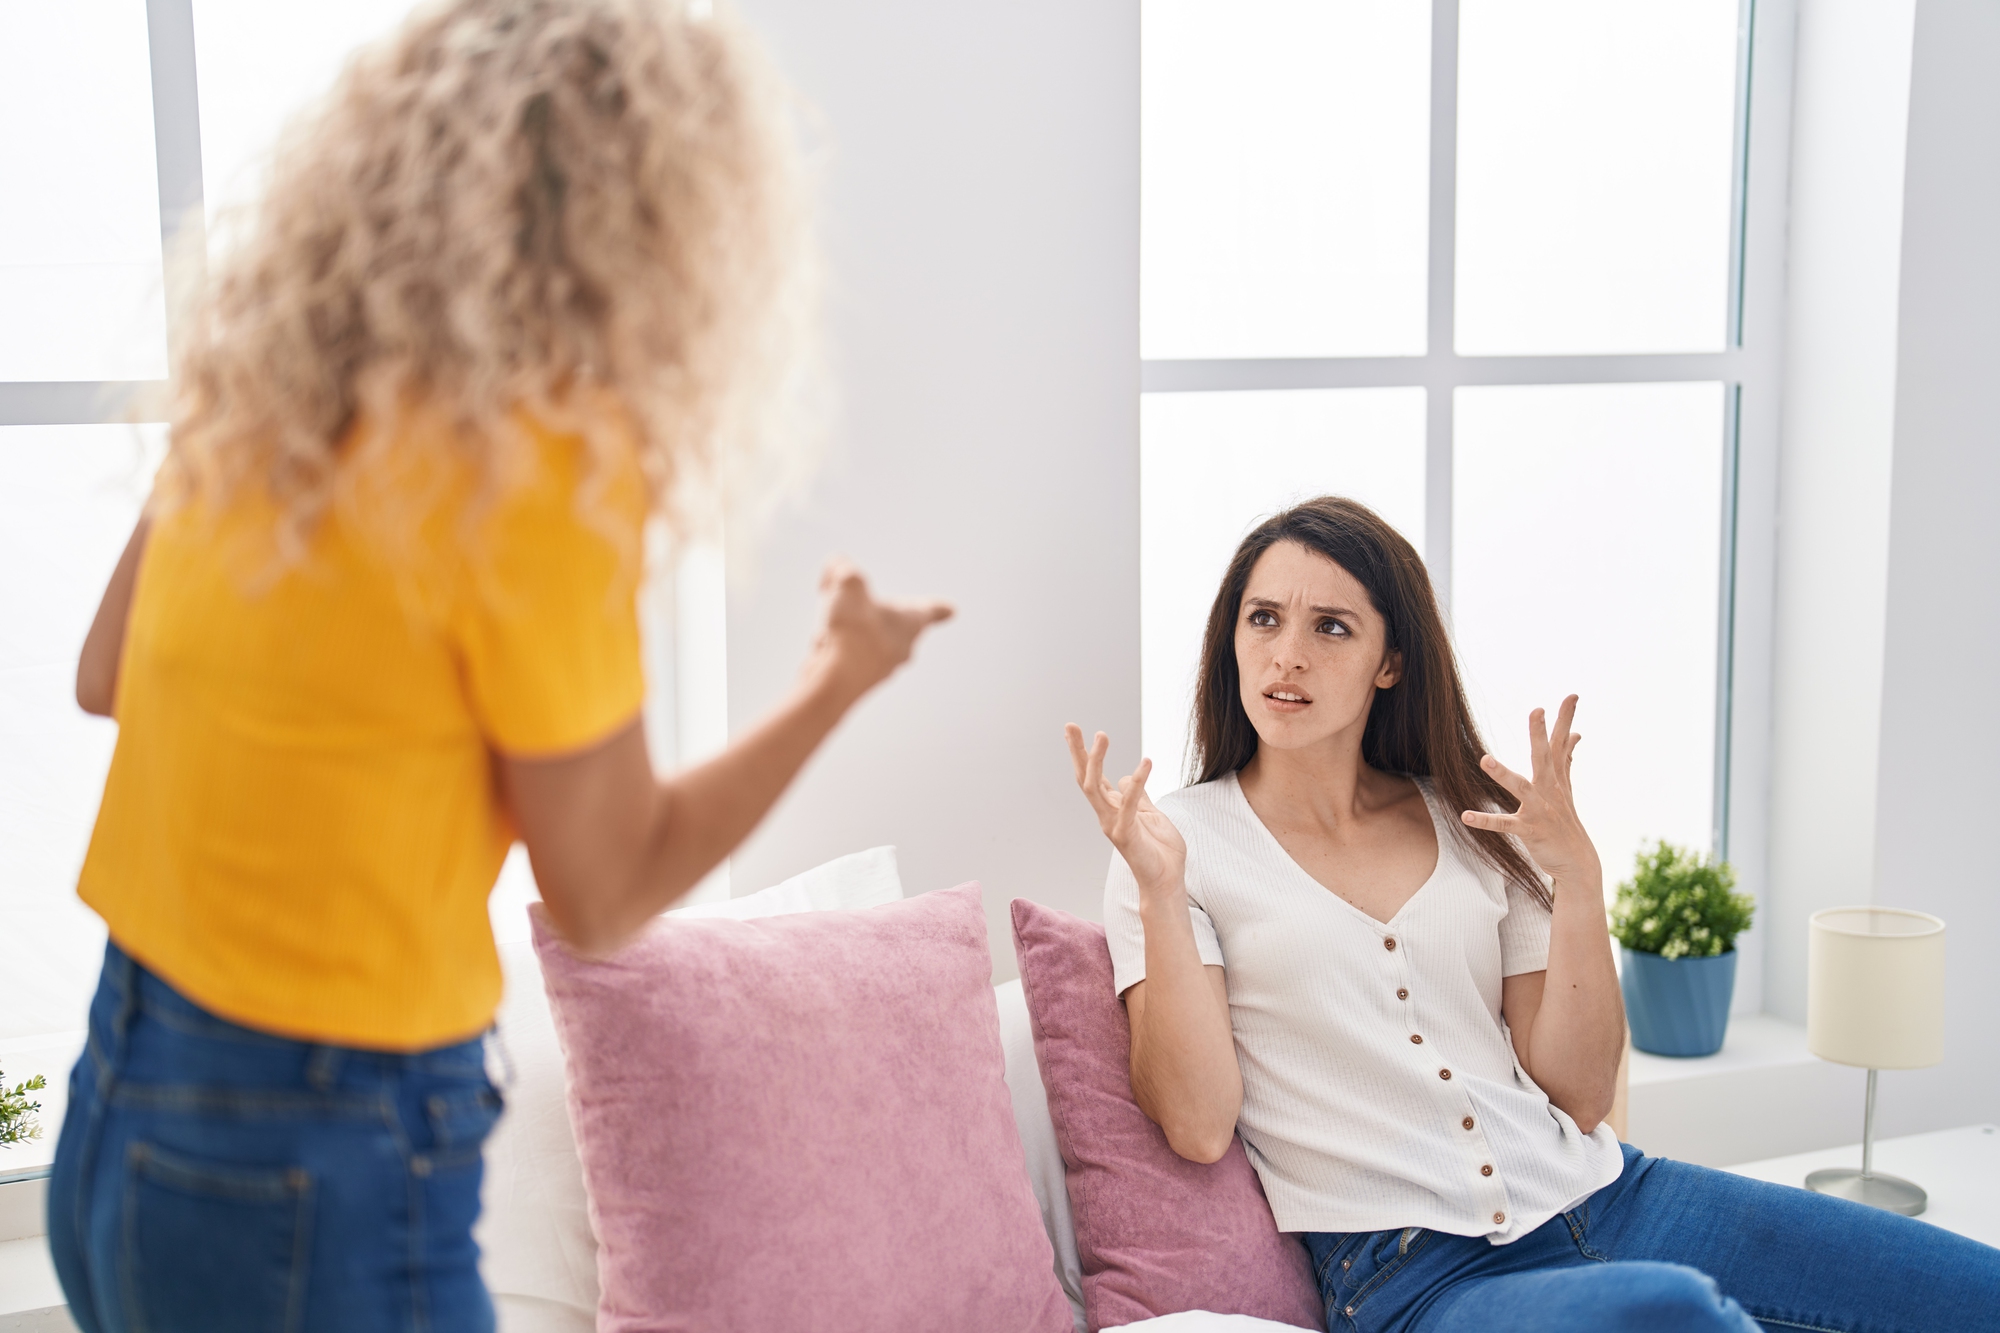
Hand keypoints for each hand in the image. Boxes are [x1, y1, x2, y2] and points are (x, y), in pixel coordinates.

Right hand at [803, 558, 952, 702]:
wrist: (834, 682)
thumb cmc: (852, 632)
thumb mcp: (849, 586)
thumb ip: (845, 569)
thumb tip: (839, 565)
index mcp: (911, 623)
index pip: (929, 610)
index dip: (938, 607)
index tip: (951, 610)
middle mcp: (902, 648)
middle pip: (890, 620)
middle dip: (867, 606)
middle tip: (845, 594)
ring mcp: (881, 667)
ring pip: (864, 636)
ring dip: (845, 624)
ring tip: (827, 619)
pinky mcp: (858, 680)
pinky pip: (847, 652)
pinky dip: (833, 643)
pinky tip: (821, 642)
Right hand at [1065, 725, 1186, 900]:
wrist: (1167, 881)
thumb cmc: (1160, 851)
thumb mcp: (1152, 815)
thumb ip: (1139, 797)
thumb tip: (1126, 778)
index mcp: (1112, 809)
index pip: (1094, 776)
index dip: (1083, 753)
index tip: (1072, 731)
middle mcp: (1107, 815)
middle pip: (1086, 777)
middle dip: (1077, 751)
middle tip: (1070, 725)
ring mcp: (1113, 824)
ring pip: (1095, 787)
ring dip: (1096, 760)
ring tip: (1101, 735)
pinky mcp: (1126, 833)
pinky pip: (1130, 803)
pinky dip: (1138, 781)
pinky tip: (1147, 762)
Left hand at [1460, 695, 1601, 892]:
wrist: (1577, 861)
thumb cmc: (1565, 819)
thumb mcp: (1566, 787)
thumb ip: (1567, 759)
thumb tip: (1575, 735)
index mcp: (1556, 777)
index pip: (1561, 742)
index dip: (1566, 719)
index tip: (1572, 695)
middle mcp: (1549, 790)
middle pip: (1544, 757)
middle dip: (1539, 734)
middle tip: (1536, 710)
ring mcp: (1540, 810)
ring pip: (1521, 788)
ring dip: (1503, 774)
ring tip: (1485, 759)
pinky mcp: (1529, 830)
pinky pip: (1504, 824)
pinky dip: (1485, 820)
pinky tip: (1466, 815)